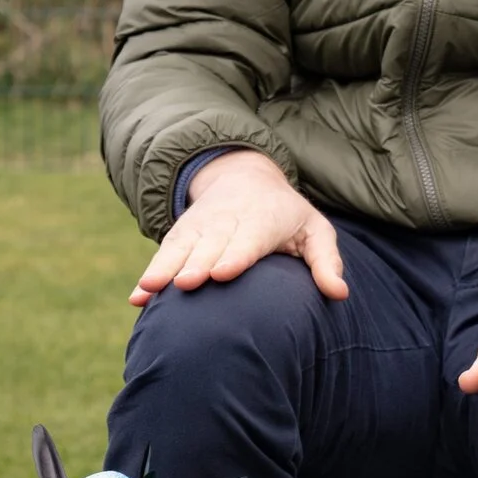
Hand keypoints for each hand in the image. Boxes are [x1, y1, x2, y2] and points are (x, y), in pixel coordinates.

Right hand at [131, 149, 346, 305]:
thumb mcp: (315, 231)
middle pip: (211, 245)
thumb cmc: (288, 217)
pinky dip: (150, 274)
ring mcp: (201, 228)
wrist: (245, 180)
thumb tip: (339, 293)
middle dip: (197, 263)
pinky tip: (138, 298)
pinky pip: (164, 254)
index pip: (249, 240)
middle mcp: (228, 222)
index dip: (235, 256)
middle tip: (188, 284)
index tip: (221, 273)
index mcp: (264, 221)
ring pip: (181, 248)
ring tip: (151, 290)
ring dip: (165, 268)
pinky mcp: (182, 236)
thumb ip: (326, 262)